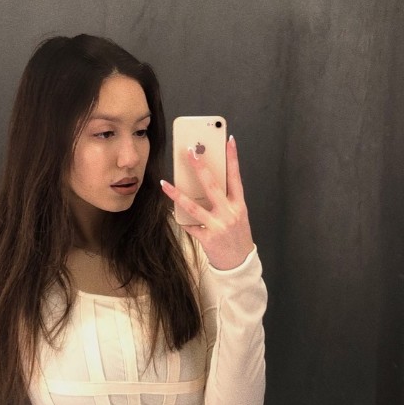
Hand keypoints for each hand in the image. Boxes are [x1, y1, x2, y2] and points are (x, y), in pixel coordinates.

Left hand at [160, 135, 253, 269]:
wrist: (239, 264)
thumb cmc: (236, 236)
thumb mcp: (237, 215)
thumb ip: (225, 200)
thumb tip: (205, 181)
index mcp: (239, 205)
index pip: (236, 177)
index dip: (233, 158)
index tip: (228, 140)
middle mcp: (230, 213)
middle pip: (212, 186)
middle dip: (200, 167)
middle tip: (190, 151)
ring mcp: (218, 226)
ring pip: (194, 206)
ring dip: (177, 194)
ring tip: (165, 184)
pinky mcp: (207, 239)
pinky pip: (189, 225)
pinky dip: (180, 219)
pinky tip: (170, 211)